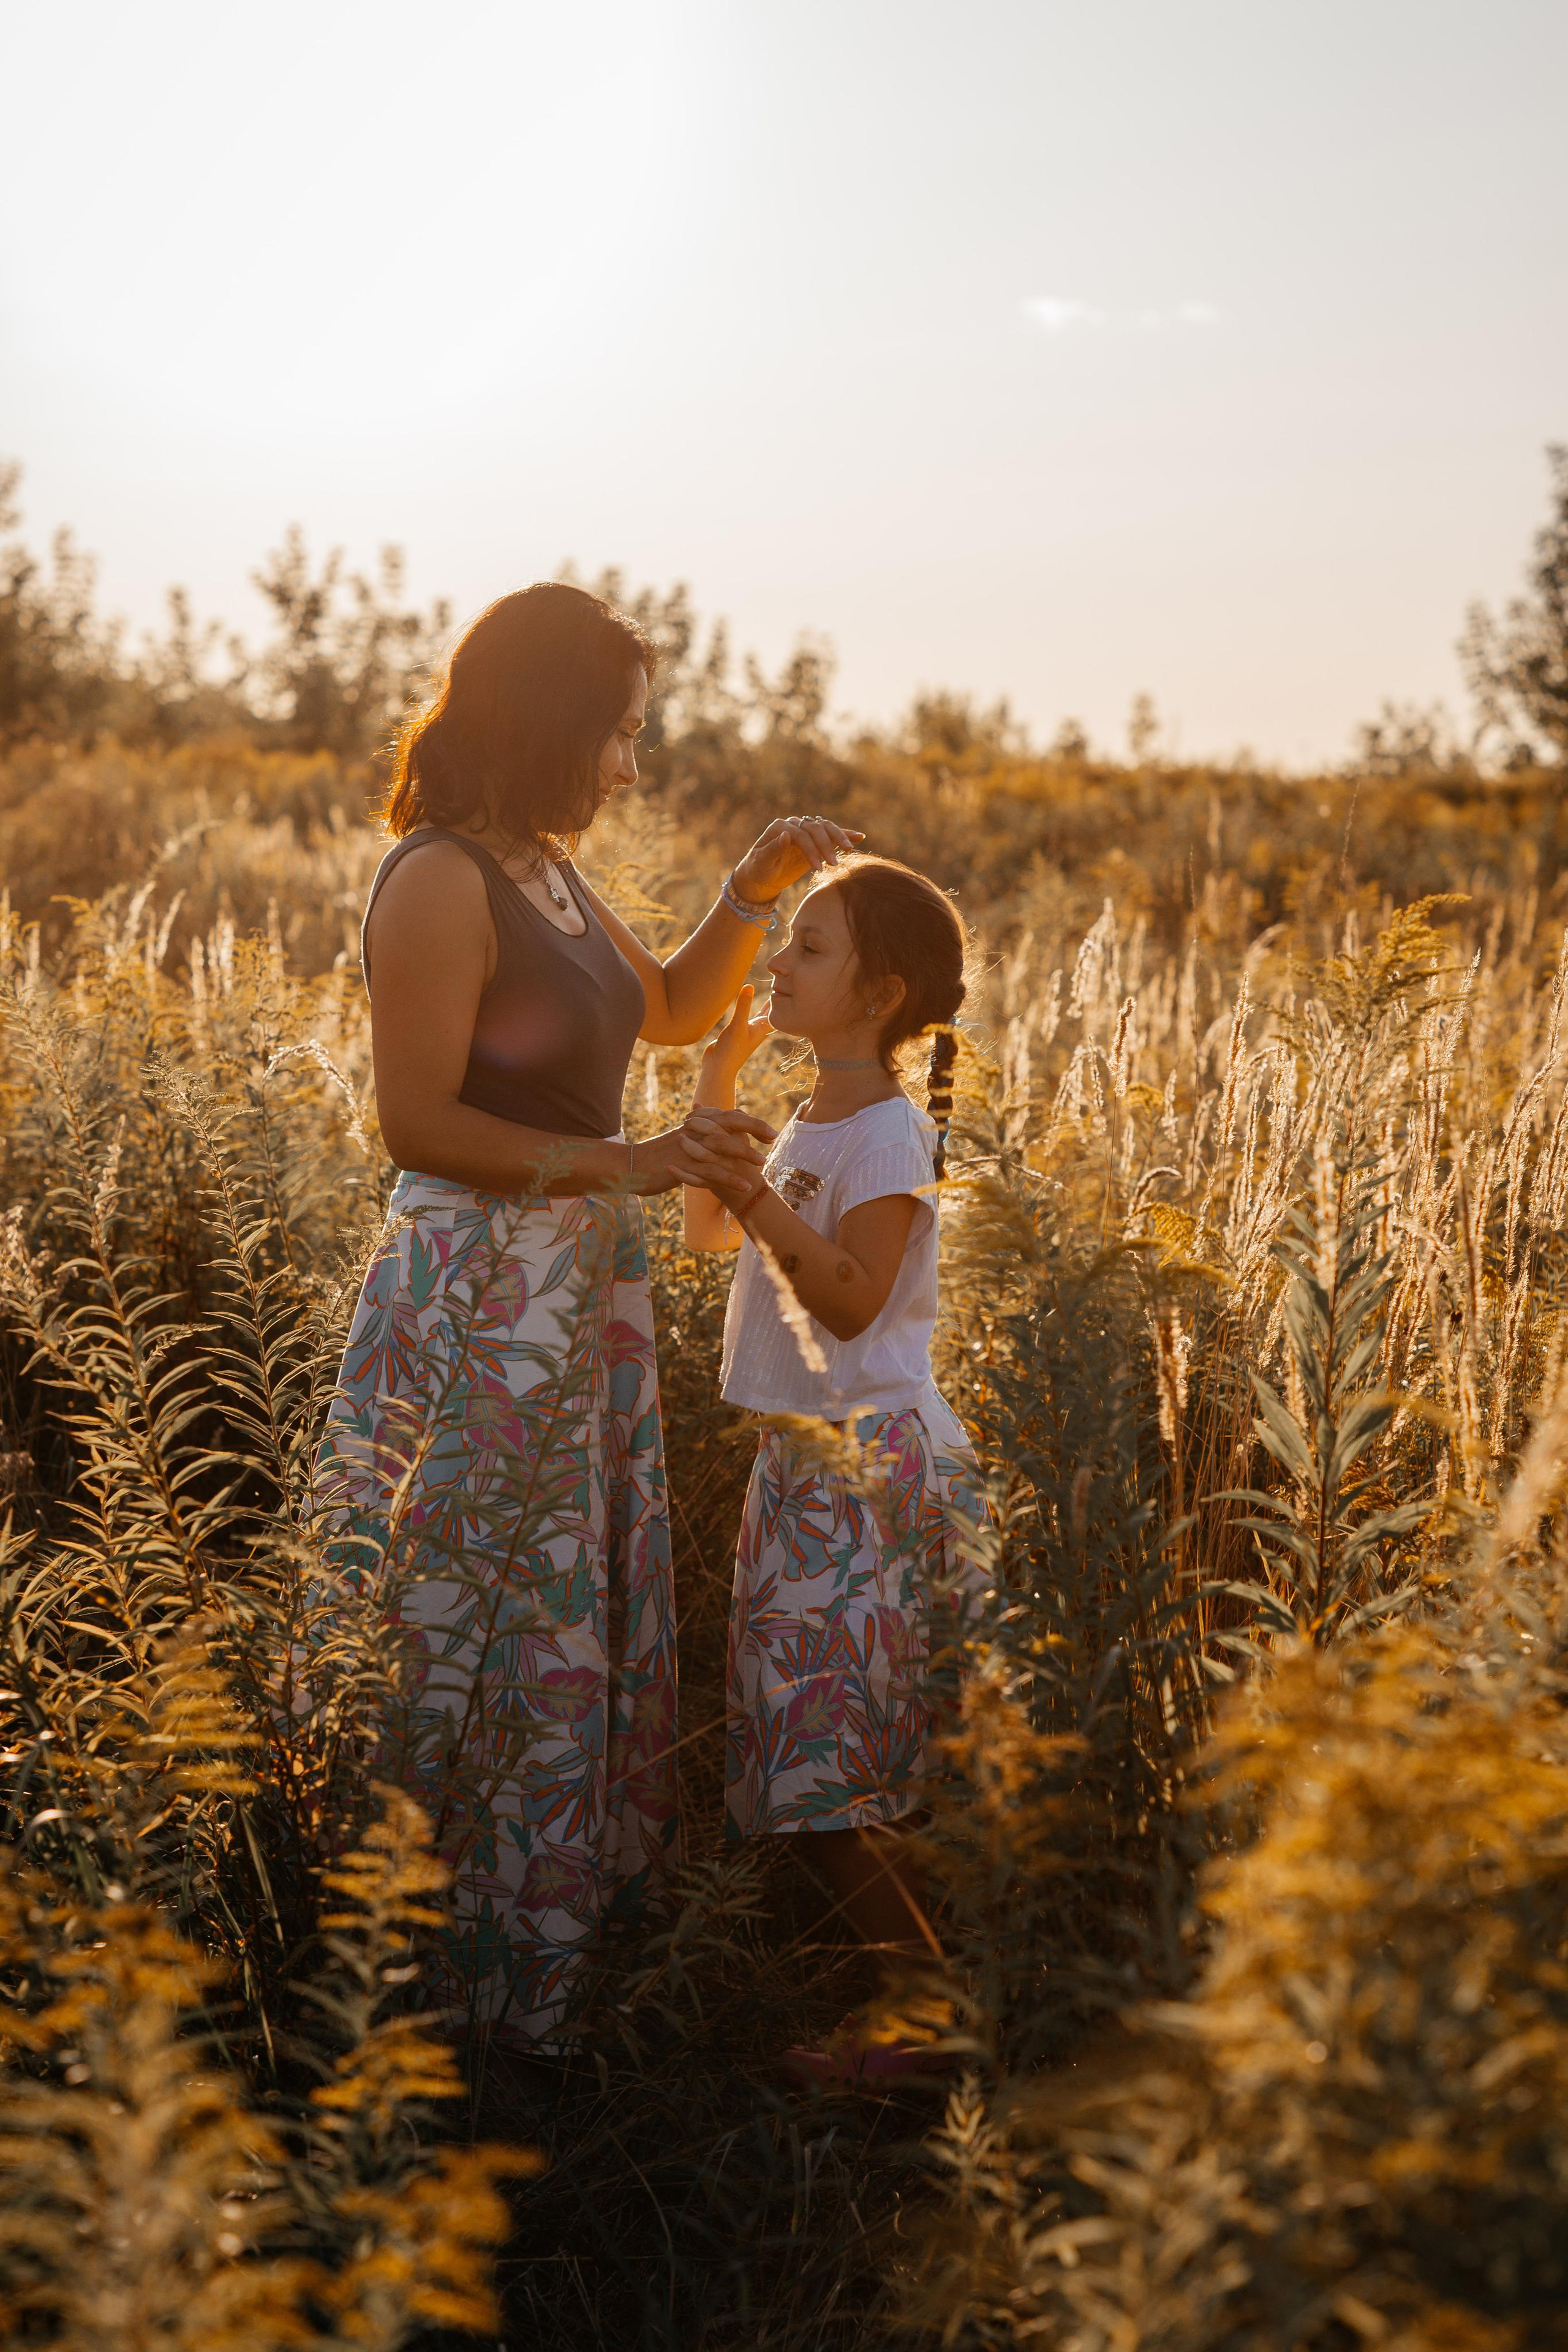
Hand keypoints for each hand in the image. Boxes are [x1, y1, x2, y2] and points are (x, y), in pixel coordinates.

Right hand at [629, 1107, 773, 1195]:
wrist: (629, 1166)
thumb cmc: (656, 1156)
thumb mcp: (680, 1141)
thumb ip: (699, 1134)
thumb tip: (717, 1132)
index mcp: (695, 1125)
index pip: (727, 1116)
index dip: (749, 1121)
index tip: (768, 1132)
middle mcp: (694, 1131)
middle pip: (729, 1123)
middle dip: (754, 1129)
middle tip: (773, 1138)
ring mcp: (688, 1148)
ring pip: (722, 1145)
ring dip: (745, 1154)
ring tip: (762, 1164)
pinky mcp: (683, 1166)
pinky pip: (711, 1171)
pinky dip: (730, 1178)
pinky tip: (745, 1186)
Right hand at [702, 986, 773, 1082]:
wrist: (718, 1068)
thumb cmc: (731, 1050)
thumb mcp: (737, 1025)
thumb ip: (743, 1006)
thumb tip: (750, 985)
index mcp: (762, 1027)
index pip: (776, 1009)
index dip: (782, 997)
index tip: (789, 983)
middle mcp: (757, 1028)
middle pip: (769, 1011)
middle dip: (775, 999)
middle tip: (782, 983)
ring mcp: (747, 1030)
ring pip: (758, 1013)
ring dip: (763, 1004)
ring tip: (770, 991)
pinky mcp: (736, 1032)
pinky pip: (745, 1016)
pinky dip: (747, 1008)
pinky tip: (745, 1004)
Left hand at [731, 815, 863, 903]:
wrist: (761, 876)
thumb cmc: (758, 870)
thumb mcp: (761, 863)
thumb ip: (773, 849)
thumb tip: (787, 835)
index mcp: (779, 827)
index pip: (800, 834)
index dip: (810, 849)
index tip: (818, 867)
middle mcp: (793, 824)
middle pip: (815, 828)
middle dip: (826, 845)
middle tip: (834, 863)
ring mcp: (805, 830)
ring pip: (825, 828)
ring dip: (838, 838)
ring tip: (849, 850)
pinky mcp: (814, 840)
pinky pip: (831, 834)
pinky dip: (845, 835)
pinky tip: (859, 837)